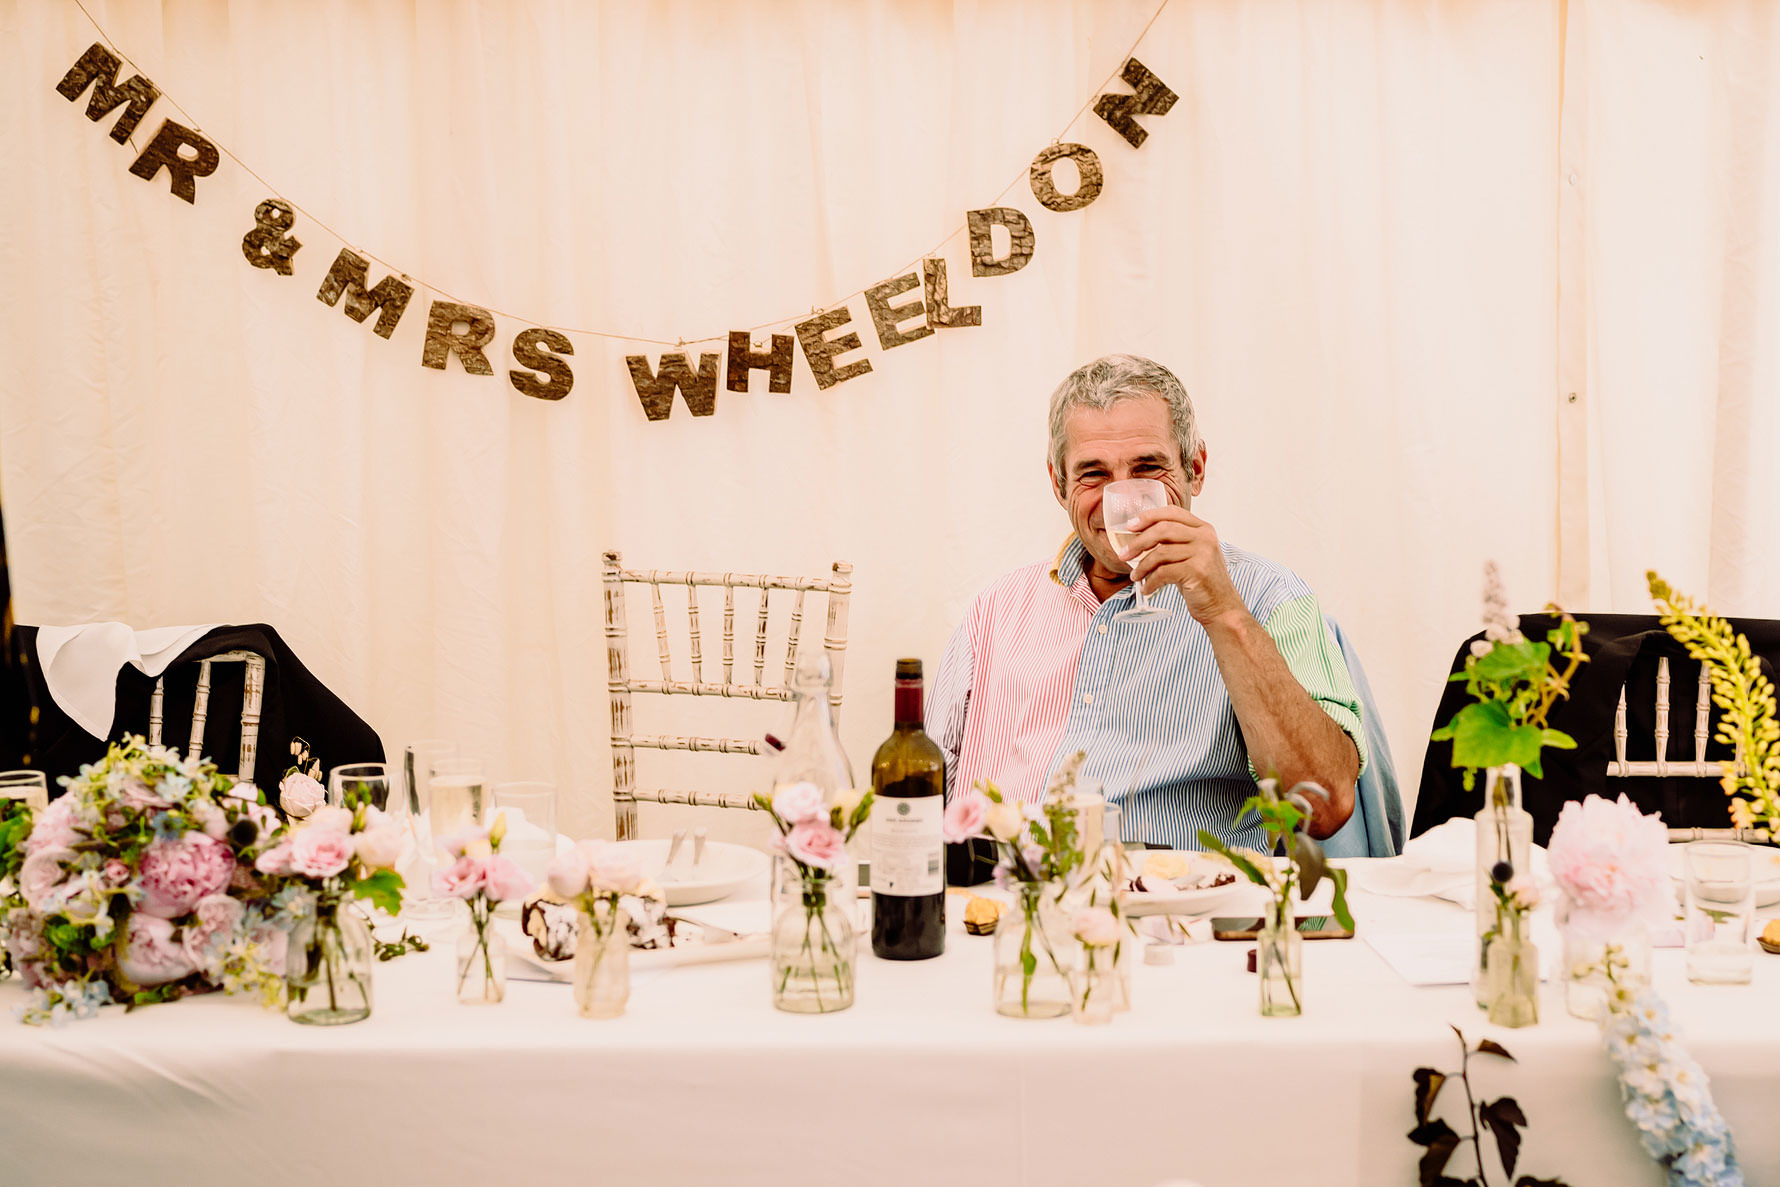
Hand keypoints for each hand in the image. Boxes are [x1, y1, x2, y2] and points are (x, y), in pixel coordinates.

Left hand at [1117, 505, 1243, 624]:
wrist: (1222, 607)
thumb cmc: (1201, 581)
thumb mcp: (1191, 554)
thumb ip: (1174, 542)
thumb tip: (1138, 537)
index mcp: (1203, 528)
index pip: (1172, 512)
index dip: (1148, 516)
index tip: (1129, 525)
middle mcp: (1205, 537)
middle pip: (1162, 529)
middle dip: (1138, 542)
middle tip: (1123, 554)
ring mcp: (1203, 554)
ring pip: (1160, 552)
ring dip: (1142, 566)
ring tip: (1135, 576)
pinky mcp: (1197, 572)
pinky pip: (1163, 573)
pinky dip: (1150, 582)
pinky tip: (1147, 589)